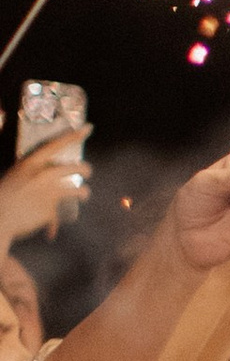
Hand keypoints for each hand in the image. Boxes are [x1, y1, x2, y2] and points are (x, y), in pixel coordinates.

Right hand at [0, 131, 88, 247]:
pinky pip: (60, 216)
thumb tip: (51, 173)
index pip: (56, 145)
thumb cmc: (3, 197)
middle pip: (75, 168)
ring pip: (79, 190)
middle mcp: (42, 175)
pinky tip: (50, 233)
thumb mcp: (16, 176)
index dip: (73, 135)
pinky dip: (54, 225)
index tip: (89, 127)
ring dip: (83, 193)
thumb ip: (34, 173)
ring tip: (83, 194)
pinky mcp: (51, 210)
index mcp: (30, 163)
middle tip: (88, 171)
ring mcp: (49, 192)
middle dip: (85, 169)